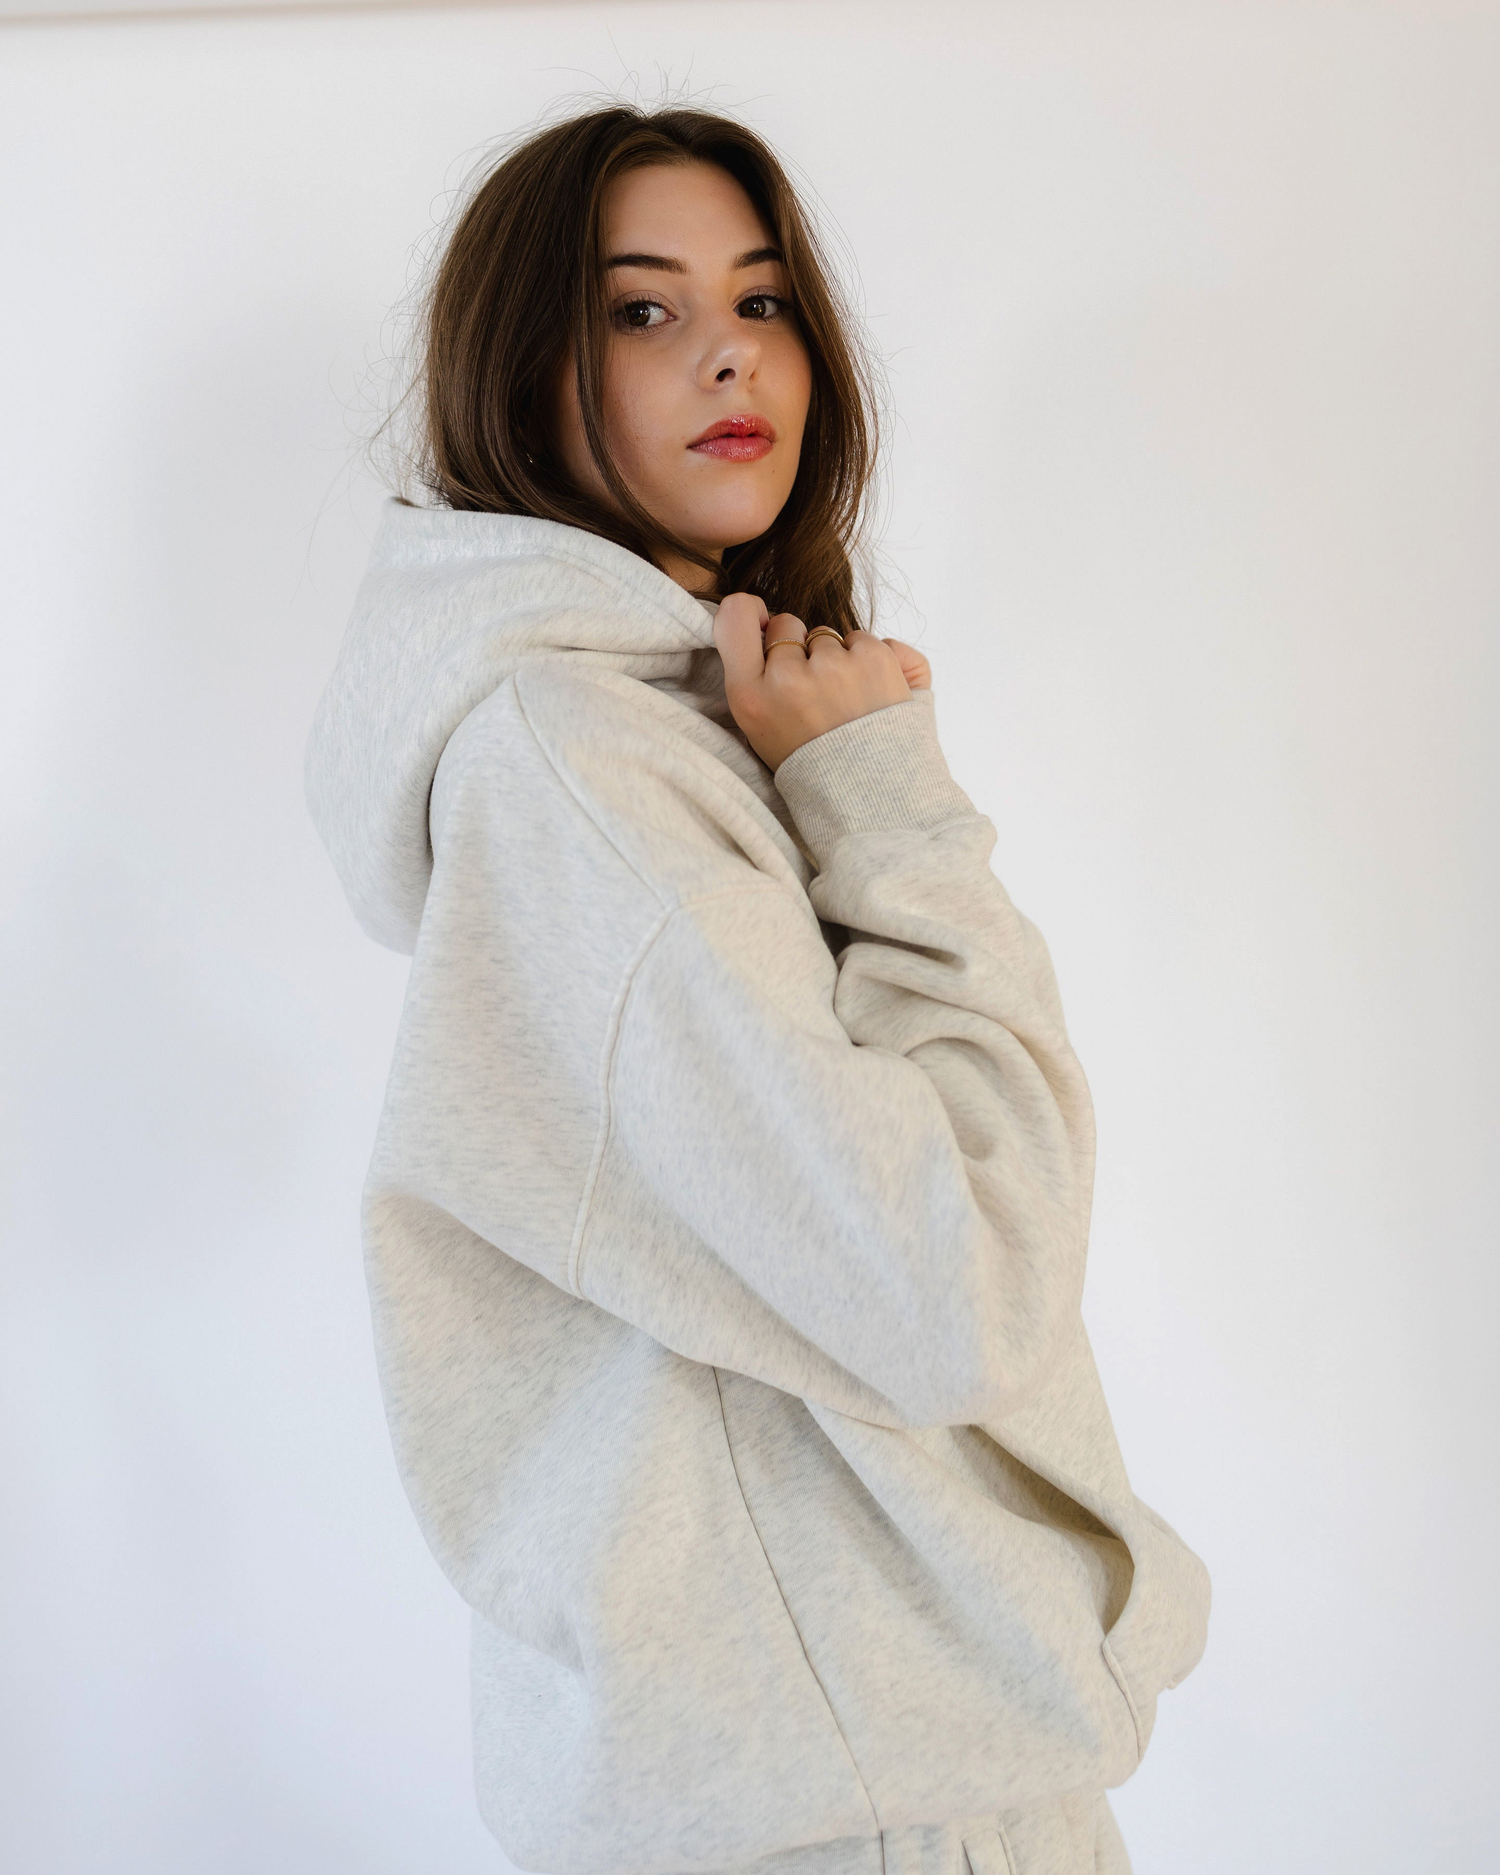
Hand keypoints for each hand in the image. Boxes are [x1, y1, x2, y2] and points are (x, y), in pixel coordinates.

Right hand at [713, 592, 931, 771]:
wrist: (874, 803)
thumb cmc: (816, 767)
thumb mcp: (760, 730)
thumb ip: (754, 675)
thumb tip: (764, 618)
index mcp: (752, 696)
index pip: (735, 617)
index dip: (750, 612)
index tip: (763, 623)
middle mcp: (789, 677)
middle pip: (788, 624)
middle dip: (801, 649)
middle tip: (816, 695)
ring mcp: (836, 666)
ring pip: (830, 634)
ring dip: (840, 658)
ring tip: (849, 704)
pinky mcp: (877, 660)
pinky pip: (869, 639)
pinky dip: (875, 661)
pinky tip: (875, 698)